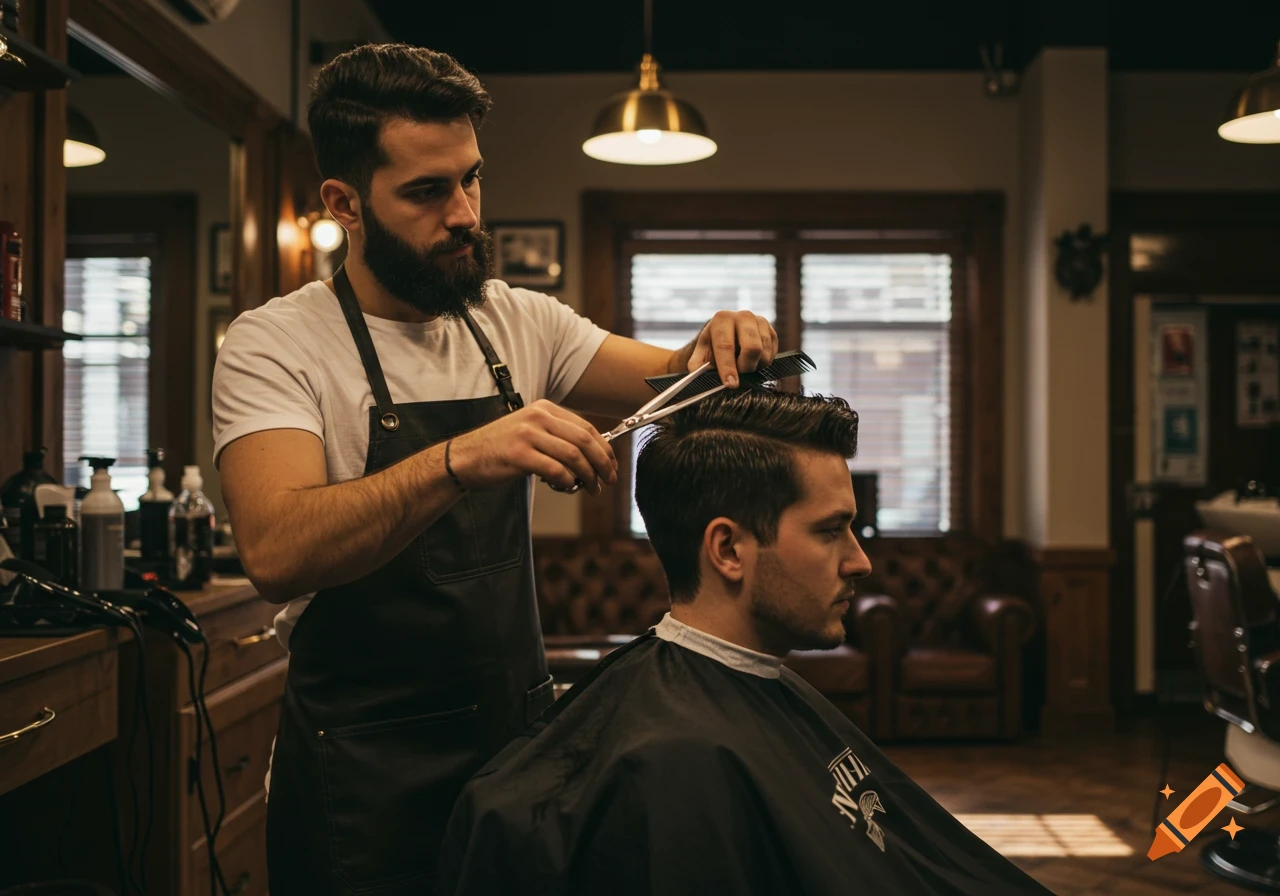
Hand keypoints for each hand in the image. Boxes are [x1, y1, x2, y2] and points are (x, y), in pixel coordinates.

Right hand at [448, 400, 617, 494]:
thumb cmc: (501, 449)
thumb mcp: (531, 432)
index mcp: (545, 409)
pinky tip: (565, 487)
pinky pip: (556, 471)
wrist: (465, 458)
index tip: (613, 466)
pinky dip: (567, 482)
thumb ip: (558, 438)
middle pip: (585, 441)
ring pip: (574, 457)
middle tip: (609, 481)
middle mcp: (538, 417)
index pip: (587, 428)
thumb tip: (593, 456)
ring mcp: (528, 435)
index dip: (606, 449)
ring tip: (590, 489)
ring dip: (588, 476)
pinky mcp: (519, 455)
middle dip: (603, 464)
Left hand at [686, 310, 778, 386]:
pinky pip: (773, 353)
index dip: (728, 367)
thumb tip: (696, 370)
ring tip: (743, 365)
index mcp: (722, 319)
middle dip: (746, 367)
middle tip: (739, 374)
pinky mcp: (771, 331)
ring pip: (764, 353)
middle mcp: (743, 316)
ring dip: (755, 366)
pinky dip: (763, 362)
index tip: (730, 384)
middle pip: (752, 348)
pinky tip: (752, 360)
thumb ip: (697, 363)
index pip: (726, 345)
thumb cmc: (712, 347)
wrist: (726, 336)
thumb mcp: (700, 354)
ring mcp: (760, 321)